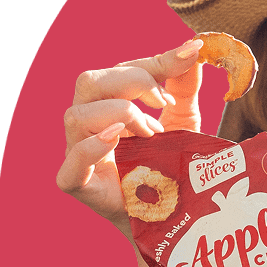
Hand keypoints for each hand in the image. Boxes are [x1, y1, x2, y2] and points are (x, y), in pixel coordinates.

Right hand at [56, 38, 203, 235]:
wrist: (170, 218)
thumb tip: (193, 48)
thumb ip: (184, 86)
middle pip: (88, 82)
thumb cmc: (169, 166)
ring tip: (152, 132)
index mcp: (108, 104)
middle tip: (164, 101)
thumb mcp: (182, 120)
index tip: (188, 56)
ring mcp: (79, 155)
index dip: (152, 63)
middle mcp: (88, 125)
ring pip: (76, 116)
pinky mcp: (78, 185)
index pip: (120, 70)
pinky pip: (72, 163)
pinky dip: (93, 147)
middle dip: (131, 81)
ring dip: (119, 113)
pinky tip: (119, 140)